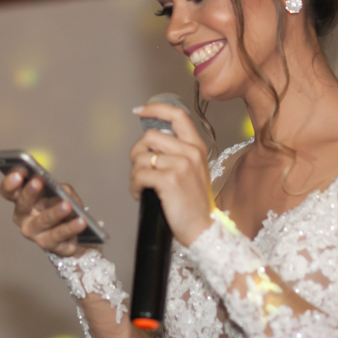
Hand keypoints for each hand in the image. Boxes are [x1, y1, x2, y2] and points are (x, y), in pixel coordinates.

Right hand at [0, 168, 87, 256]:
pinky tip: (80, 221)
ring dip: (54, 212)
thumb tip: (62, 190)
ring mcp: (36, 234)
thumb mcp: (63, 193)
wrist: (79, 233)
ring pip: (42, 221)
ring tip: (67, 205)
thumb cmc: (63, 207)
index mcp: (22, 201)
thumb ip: (61, 188)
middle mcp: (24, 218)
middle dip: (29, 193)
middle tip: (38, 182)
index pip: (8, 191)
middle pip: (22, 205)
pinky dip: (71, 228)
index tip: (18, 172)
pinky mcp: (51, 246)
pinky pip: (60, 236)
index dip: (10, 182)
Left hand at [129, 103, 214, 245]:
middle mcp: (190, 152)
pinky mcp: (168, 180)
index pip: (177, 115)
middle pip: (149, 136)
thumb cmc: (193, 202)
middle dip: (137, 153)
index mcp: (196, 146)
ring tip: (142, 187)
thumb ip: (176, 152)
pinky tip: (141, 195)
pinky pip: (139, 175)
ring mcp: (180, 165)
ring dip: (134, 174)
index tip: (139, 111)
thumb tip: (150, 142)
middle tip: (139, 170)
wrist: (203, 229)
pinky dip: (134, 186)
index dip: (155, 108)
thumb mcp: (193, 170)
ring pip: (141, 158)